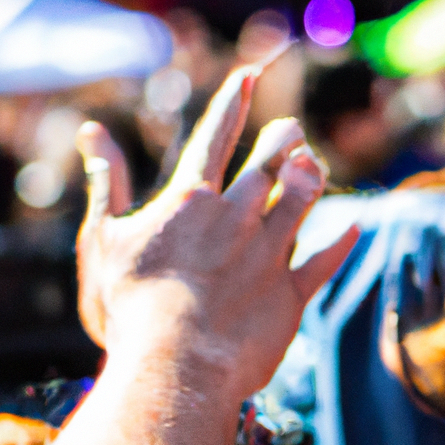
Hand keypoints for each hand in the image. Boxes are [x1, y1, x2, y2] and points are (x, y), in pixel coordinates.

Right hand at [75, 66, 357, 401]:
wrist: (174, 368)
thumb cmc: (129, 306)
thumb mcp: (102, 237)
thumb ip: (104, 181)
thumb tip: (91, 130)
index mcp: (191, 202)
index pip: (213, 138)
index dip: (231, 104)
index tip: (248, 76)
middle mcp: (235, 218)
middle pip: (266, 164)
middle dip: (281, 139)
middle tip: (291, 127)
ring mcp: (267, 255)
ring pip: (300, 200)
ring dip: (309, 176)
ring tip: (314, 161)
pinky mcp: (289, 296)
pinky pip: (322, 262)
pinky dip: (338, 243)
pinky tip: (353, 226)